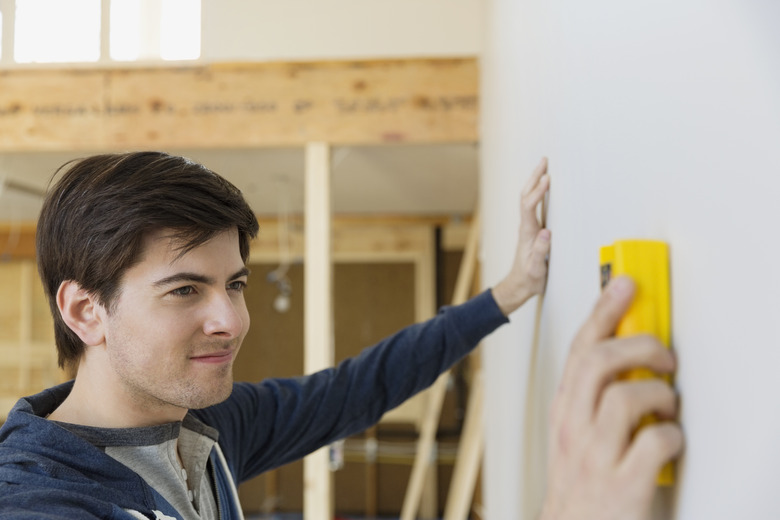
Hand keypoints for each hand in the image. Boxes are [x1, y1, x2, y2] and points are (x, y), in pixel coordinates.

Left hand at [491, 157, 550, 315]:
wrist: (519, 286)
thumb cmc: (529, 279)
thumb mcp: (536, 269)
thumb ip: (541, 252)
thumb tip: (546, 233)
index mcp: (527, 233)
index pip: (529, 206)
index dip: (538, 192)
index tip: (547, 179)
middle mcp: (526, 227)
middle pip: (526, 196)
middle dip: (534, 177)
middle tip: (544, 161)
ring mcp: (528, 227)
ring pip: (528, 199)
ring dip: (534, 181)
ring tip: (544, 167)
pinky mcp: (532, 230)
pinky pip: (533, 205)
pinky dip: (538, 192)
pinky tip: (544, 187)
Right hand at [540, 277, 683, 519]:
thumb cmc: (582, 486)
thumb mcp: (576, 434)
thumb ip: (594, 399)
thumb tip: (628, 359)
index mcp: (565, 412)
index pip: (579, 349)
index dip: (603, 311)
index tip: (624, 285)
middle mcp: (574, 429)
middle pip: (598, 362)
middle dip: (638, 345)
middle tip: (662, 355)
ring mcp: (595, 456)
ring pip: (625, 397)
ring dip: (658, 393)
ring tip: (667, 403)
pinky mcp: (622, 485)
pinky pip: (654, 442)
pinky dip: (672, 434)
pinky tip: (670, 440)